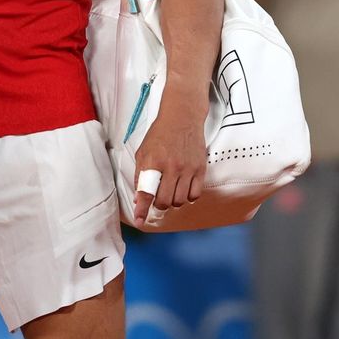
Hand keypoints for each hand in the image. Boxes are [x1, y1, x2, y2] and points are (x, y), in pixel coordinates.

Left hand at [133, 92, 207, 226]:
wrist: (182, 118)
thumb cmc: (160, 134)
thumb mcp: (143, 151)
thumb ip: (140, 174)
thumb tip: (138, 197)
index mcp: (153, 161)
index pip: (146, 191)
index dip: (142, 209)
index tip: (139, 220)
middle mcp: (171, 166)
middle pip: (165, 201)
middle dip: (159, 205)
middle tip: (158, 199)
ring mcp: (187, 168)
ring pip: (180, 200)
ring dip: (173, 201)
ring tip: (170, 192)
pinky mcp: (200, 169)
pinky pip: (195, 194)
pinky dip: (188, 197)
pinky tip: (183, 189)